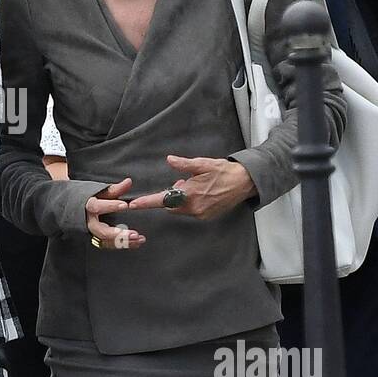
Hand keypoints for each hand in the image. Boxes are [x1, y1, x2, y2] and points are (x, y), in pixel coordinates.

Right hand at [85, 177, 145, 249]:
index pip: (97, 206)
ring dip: (123, 242)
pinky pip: (110, 245)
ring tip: (138, 239)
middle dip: (118, 234)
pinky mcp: (97, 239)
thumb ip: (115, 189)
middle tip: (133, 234)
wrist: (75, 209)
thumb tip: (128, 182)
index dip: (110, 206)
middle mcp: (89, 222)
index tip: (124, 205)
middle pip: (101, 230)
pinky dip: (123, 245)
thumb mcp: (100, 191)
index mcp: (88, 206)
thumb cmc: (89, 199)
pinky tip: (135, 242)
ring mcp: (92, 232)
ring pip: (107, 240)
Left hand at [126, 156, 255, 220]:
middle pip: (171, 204)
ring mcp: (201, 214)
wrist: (244, 182)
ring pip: (181, 208)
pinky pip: (191, 211)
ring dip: (182, 198)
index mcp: (189, 194)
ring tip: (197, 186)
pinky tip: (203, 193)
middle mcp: (193, 207)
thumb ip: (184, 164)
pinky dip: (191, 203)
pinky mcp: (207, 216)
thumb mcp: (202, 164)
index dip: (146, 202)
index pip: (162, 200)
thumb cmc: (223, 171)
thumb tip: (169, 160)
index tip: (133, 205)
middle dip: (172, 194)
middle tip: (184, 181)